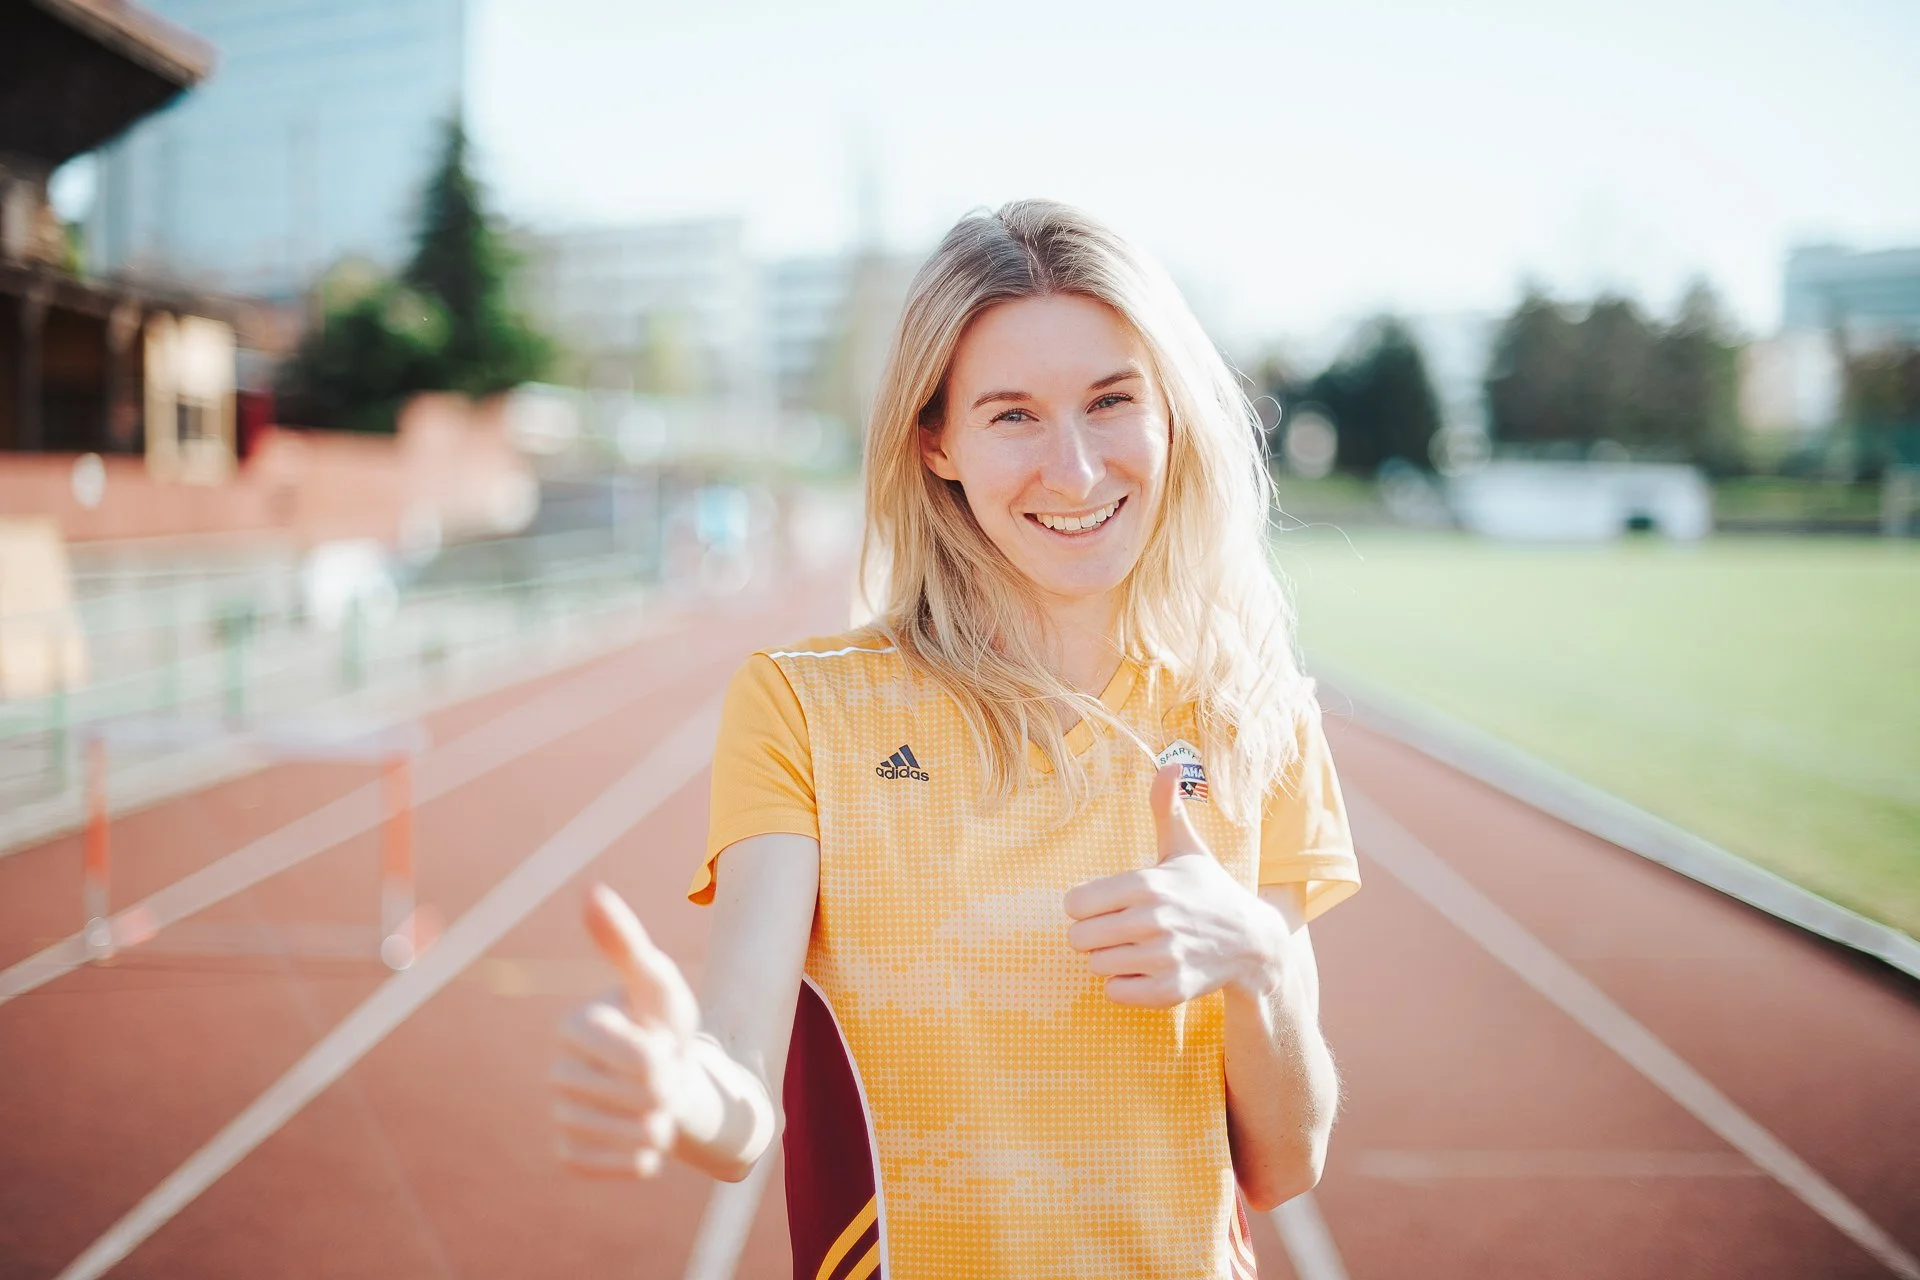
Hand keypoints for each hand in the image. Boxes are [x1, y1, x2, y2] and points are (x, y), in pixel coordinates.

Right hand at [552, 883, 700, 1177]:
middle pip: (642, 1097)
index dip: (667, 1055)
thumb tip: (591, 891)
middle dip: (669, 1087)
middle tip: (663, 1074)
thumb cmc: (660, 1024)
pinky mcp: (570, 1154)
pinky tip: (644, 1134)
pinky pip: (625, 1166)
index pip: (639, 1057)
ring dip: (664, 1121)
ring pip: (636, 1134)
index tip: (663, 1044)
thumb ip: (625, 942)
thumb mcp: (656, 982)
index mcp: (572, 1026)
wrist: (667, 1080)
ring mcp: (560, 1115)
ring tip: (656, 1104)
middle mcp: (556, 1072)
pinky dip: (650, 1155)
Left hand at [1064, 764, 1280, 1007]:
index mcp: (1147, 883)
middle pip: (1078, 939)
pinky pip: (1116, 992)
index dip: (1085, 905)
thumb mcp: (1186, 848)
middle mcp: (1153, 920)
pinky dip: (1125, 985)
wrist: (1253, 942)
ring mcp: (1163, 957)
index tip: (1106, 905)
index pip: (1074, 903)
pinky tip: (1146, 970)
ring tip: (1136, 948)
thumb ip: (1165, 807)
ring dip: (1110, 960)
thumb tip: (1169, 761)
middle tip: (1119, 930)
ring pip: (1096, 966)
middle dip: (1093, 935)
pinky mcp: (1171, 990)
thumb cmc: (1208, 890)